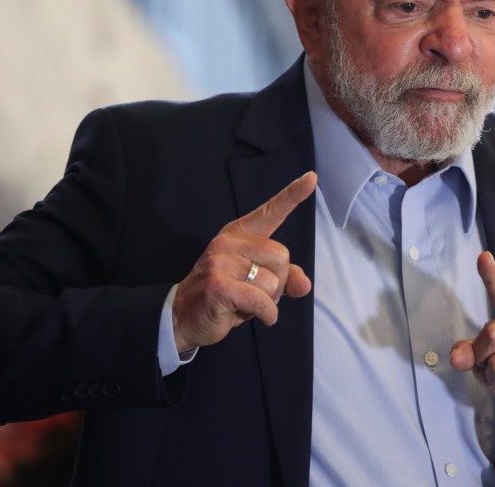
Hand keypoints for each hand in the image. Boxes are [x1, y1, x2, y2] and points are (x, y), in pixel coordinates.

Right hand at [171, 172, 316, 350]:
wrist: (182, 316)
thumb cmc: (226, 296)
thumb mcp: (258, 284)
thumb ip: (285, 278)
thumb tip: (304, 285)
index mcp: (240, 234)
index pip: (271, 211)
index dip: (293, 195)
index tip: (311, 178)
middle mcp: (230, 241)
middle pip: (282, 257)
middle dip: (278, 283)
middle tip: (256, 293)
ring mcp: (221, 261)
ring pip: (273, 282)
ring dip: (269, 302)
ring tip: (245, 303)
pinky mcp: (218, 285)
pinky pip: (261, 300)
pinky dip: (266, 314)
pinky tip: (255, 316)